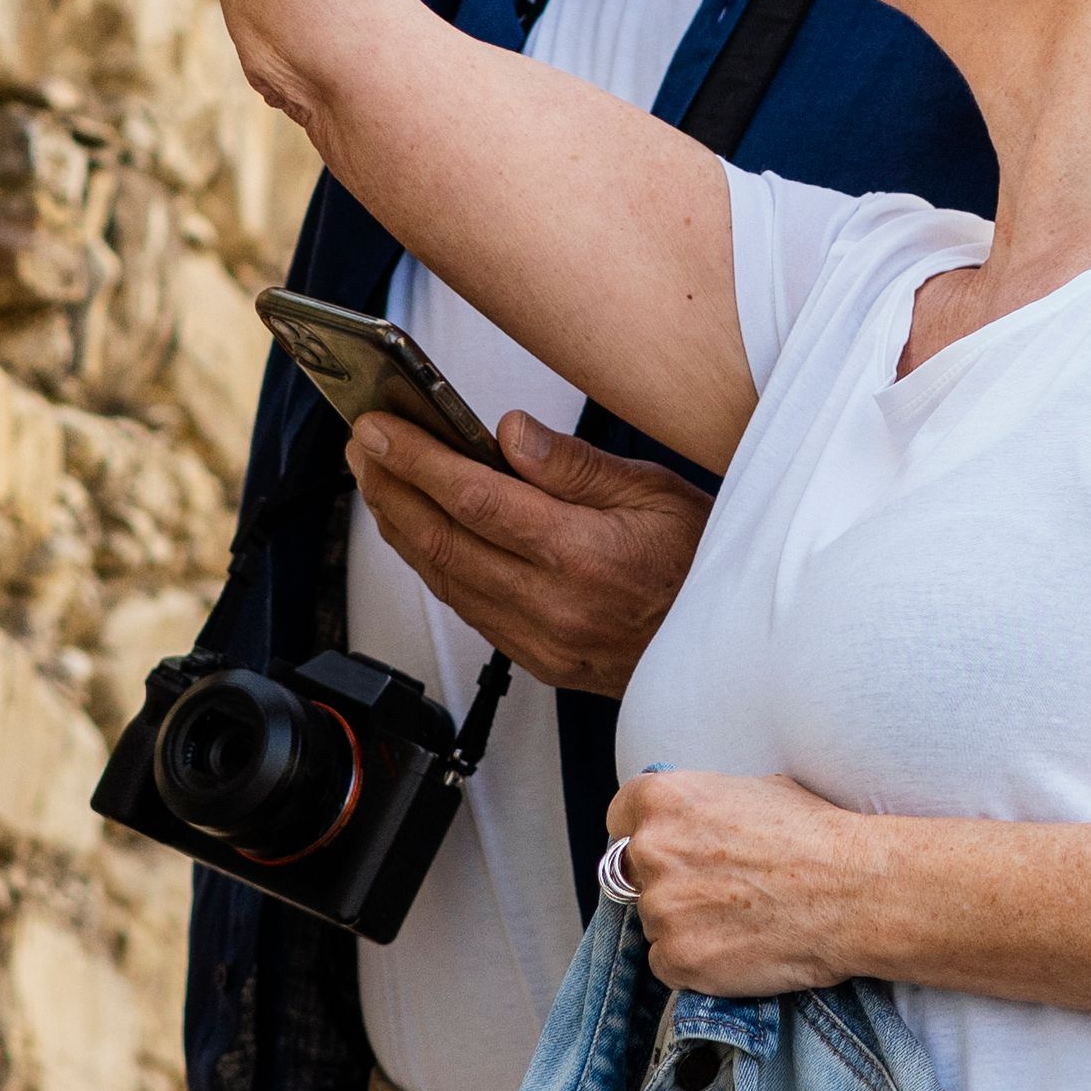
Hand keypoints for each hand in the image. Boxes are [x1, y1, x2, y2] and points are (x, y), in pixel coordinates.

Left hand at [352, 413, 713, 699]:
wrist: (731, 647)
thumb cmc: (700, 559)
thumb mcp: (654, 491)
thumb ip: (573, 465)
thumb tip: (506, 430)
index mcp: (581, 554)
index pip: (475, 499)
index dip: (416, 460)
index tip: (378, 428)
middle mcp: (553, 605)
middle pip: (445, 542)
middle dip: (391, 488)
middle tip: (360, 445)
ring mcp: (542, 641)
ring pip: (447, 581)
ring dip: (402, 528)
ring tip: (377, 481)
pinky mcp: (539, 661)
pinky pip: (469, 610)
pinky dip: (434, 567)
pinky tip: (420, 535)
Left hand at [608, 770, 877, 997]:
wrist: (854, 891)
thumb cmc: (815, 835)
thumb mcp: (751, 790)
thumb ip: (700, 807)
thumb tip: (686, 821)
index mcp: (662, 799)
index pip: (620, 820)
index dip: (647, 837)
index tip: (672, 853)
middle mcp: (650, 849)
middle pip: (635, 873)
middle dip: (667, 881)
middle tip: (717, 890)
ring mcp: (660, 907)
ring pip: (653, 921)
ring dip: (684, 924)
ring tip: (739, 920)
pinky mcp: (676, 958)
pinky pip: (667, 963)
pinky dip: (695, 961)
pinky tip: (737, 947)